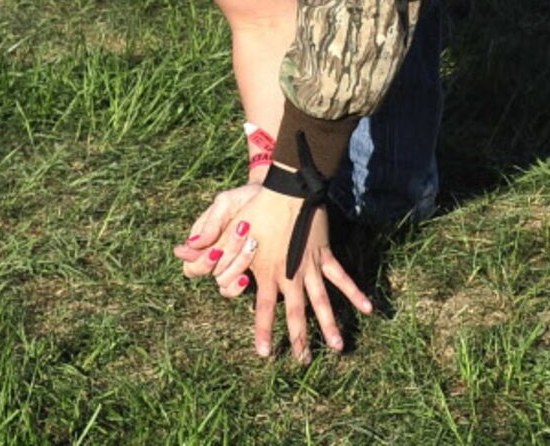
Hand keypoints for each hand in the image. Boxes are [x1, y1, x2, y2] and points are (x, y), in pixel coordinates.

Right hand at [174, 182, 263, 279]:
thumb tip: (191, 245)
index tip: (217, 250)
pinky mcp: (243, 272)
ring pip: (220, 281)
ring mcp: (227, 265)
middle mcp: (211, 256)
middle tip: (241, 236)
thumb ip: (210, 223)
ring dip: (235, 266)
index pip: (190, 263)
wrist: (270, 197)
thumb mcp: (226, 203)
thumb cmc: (243, 199)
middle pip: (203, 272)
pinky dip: (237, 286)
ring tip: (251, 246)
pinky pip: (232, 290)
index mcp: (201, 241)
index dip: (200, 261)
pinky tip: (247, 276)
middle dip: (221, 258)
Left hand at [186, 179, 370, 360]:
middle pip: (296, 313)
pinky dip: (355, 292)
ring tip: (338, 348)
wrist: (291, 187)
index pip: (264, 308)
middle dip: (300, 339)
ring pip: (321, 301)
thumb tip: (181, 252)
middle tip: (303, 362)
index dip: (264, 331)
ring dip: (329, 325)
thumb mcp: (230, 223)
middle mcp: (290, 273)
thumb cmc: (260, 204)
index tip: (265, 353)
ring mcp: (310, 265)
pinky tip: (368, 308)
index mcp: (266, 270)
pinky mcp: (324, 253)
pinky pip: (341, 277)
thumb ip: (210, 241)